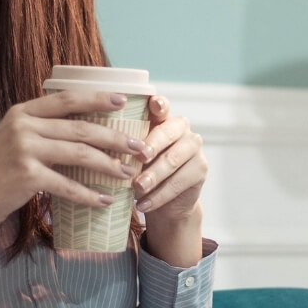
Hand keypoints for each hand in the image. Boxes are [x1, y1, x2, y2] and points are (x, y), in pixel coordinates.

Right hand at [0, 90, 148, 231]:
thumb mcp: (13, 138)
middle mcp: (24, 126)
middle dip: (115, 138)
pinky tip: (105, 201)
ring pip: (79, 154)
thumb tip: (83, 129)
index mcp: (23, 112)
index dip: (97, 98)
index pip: (68, 99)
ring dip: (109, 165)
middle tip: (139, 148)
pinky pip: (67, 185)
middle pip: (81, 128)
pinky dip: (89, 195)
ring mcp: (24, 150)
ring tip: (129, 174)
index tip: (123, 102)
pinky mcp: (26, 176)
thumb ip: (41, 129)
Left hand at [133, 96, 206, 221]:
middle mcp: (182, 127)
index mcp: (163, 118)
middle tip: (139, 159)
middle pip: (166, 134)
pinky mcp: (201, 169)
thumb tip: (106, 149)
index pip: (161, 106)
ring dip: (153, 176)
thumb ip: (127, 147)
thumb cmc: (143, 171)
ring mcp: (195, 147)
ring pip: (172, 160)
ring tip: (137, 188)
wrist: (165, 201)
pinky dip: (159, 196)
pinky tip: (144, 204)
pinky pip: (178, 182)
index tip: (154, 103)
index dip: (159, 104)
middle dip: (151, 147)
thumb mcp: (132, 156)